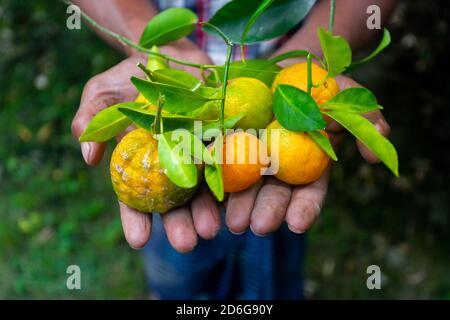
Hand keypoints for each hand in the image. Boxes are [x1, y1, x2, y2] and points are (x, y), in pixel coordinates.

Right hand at [72, 40, 221, 251]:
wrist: (168, 53)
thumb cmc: (131, 76)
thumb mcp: (102, 94)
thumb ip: (92, 121)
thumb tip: (89, 159)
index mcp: (142, 162)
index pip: (135, 198)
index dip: (136, 219)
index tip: (139, 240)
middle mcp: (172, 164)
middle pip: (175, 201)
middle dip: (180, 224)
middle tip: (186, 243)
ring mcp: (198, 152)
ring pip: (204, 189)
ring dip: (208, 211)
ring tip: (211, 229)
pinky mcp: (222, 136)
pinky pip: (228, 159)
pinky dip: (231, 180)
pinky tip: (234, 200)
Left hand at [225, 76, 390, 234]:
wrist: (277, 68)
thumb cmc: (315, 83)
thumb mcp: (345, 94)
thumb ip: (364, 121)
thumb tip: (375, 155)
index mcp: (306, 165)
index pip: (308, 193)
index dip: (304, 209)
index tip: (296, 224)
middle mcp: (277, 170)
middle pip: (273, 196)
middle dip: (267, 212)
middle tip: (259, 227)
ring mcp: (250, 161)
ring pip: (244, 189)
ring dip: (239, 207)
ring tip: (233, 223)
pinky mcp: (224, 149)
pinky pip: (216, 168)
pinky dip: (212, 185)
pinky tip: (208, 201)